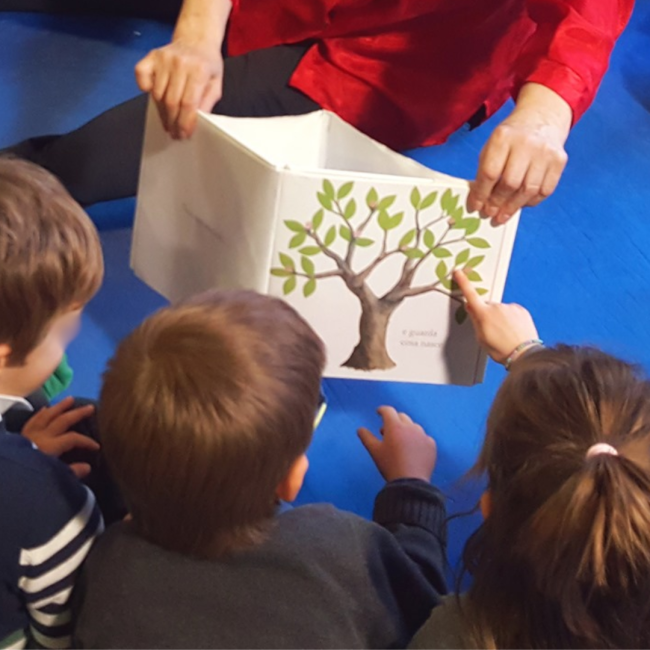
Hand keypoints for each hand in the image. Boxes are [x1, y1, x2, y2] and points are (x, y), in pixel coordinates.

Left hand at [22, 396, 99, 478]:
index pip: (73, 438)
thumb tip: (87, 467)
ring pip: (46, 415)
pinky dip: (40, 414)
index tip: (96, 446)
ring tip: (70, 399)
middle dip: (77, 413)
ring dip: (59, 407)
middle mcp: (40, 436)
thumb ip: (70, 473)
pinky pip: (32, 421)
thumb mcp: (52, 478)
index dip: (86, 441)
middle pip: (62, 420)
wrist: (5, 478)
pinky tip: (45, 409)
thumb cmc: (28, 479)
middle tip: (90, 407)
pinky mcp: (20, 436)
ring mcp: (29, 434)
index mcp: (49, 447)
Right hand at [135, 39, 223, 139]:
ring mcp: (164, 58)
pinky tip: (155, 98)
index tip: (184, 134)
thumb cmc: (206, 64)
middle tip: (175, 133)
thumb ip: (207, 103)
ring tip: (168, 123)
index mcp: (199, 70)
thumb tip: (197, 123)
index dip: (185, 123)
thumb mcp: (215, 84)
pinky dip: (145, 89)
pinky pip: (142, 77)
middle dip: (173, 122)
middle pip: (172, 102)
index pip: (188, 104)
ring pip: (158, 95)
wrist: (196, 40)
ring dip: (162, 113)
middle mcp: (180, 63)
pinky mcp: (152, 56)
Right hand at [358, 406, 436, 482]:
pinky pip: (423, 437)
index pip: (388, 411)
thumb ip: (366, 438)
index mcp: (395, 426)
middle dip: (393, 420)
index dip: (382, 410)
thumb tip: (360, 429)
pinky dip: (417, 440)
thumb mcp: (374, 451)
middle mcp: (410, 427)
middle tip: (386, 431)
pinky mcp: (431, 445)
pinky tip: (413, 449)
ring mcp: (423, 435)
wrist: (410, 483)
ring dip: (406, 430)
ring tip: (400, 442)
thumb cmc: (390, 465)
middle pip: (401, 416)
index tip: (379, 412)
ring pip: (413, 426)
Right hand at [454, 269, 538, 363]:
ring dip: (500, 318)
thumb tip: (471, 309)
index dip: (463, 282)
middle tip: (492, 331)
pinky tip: (513, 330)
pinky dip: (511, 319)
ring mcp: (510, 307)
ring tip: (505, 333)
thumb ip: (475, 321)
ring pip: (500, 310)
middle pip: (487, 306)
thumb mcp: (481, 338)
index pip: (470, 294)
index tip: (459, 272)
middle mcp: (497, 307)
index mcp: (484, 314)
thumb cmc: (502, 350)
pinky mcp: (521, 310)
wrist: (524, 354)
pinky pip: (511, 311)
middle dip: (487, 314)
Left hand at [467, 83, 571, 224]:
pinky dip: (531, 202)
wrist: (541, 117)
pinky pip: (544, 191)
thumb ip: (485, 171)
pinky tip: (521, 204)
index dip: (481, 194)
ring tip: (503, 215)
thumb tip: (480, 201)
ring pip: (528, 190)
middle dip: (498, 203)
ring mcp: (545, 152)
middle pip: (510, 183)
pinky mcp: (559, 160)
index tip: (476, 207)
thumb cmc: (511, 138)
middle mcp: (526, 143)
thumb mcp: (492, 146)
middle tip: (490, 213)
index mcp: (503, 137)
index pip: (490, 172)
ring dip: (513, 207)